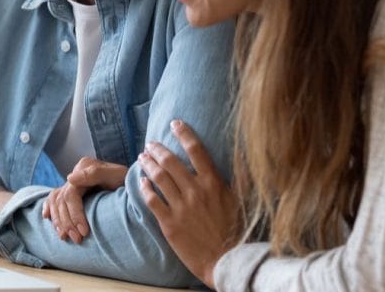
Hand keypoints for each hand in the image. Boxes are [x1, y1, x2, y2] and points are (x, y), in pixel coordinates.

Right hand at [41, 157, 126, 242]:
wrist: (134, 183)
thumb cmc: (127, 180)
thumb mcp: (117, 175)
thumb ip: (95, 173)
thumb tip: (69, 178)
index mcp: (85, 167)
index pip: (70, 194)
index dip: (75, 214)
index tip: (84, 232)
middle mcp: (76, 174)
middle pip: (62, 200)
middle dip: (67, 222)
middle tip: (77, 239)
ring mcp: (73, 182)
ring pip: (56, 201)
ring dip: (58, 220)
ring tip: (65, 237)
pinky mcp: (73, 191)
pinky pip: (54, 198)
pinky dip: (49, 208)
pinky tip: (47, 218)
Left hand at [139, 120, 240, 287]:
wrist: (226, 261)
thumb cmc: (236, 230)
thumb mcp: (241, 200)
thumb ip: (240, 175)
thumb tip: (242, 153)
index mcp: (214, 183)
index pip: (196, 150)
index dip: (184, 134)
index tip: (175, 123)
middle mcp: (196, 191)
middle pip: (171, 162)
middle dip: (158, 149)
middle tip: (151, 143)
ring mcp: (181, 207)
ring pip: (158, 178)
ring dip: (148, 164)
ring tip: (142, 157)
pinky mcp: (169, 223)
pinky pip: (151, 200)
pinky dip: (144, 188)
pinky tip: (141, 181)